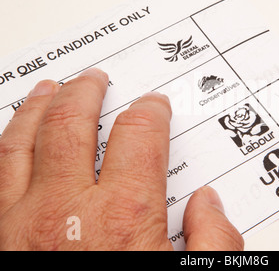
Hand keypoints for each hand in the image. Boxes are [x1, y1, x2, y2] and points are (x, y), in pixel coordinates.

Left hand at [0, 68, 242, 249]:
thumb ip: (215, 241)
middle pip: (74, 123)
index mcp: (125, 215)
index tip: (154, 106)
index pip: (140, 134)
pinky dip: (3, 147)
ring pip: (22, 142)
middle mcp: (68, 210)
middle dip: (87, 92)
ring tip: (49, 90)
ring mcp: (20, 224)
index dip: (150, 112)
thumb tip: (209, 203)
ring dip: (38, 108)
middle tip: (95, 80)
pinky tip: (12, 139)